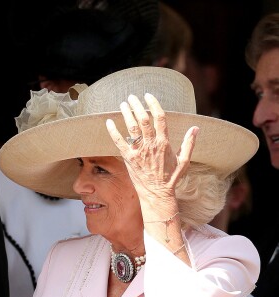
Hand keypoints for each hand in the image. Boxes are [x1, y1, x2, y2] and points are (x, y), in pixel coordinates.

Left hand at [105, 93, 197, 209]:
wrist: (157, 194)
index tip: (148, 95)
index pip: (159, 117)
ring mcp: (139, 152)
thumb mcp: (184, 161)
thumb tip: (195, 128)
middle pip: (143, 120)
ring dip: (126, 114)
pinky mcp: (129, 159)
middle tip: (132, 96)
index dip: (153, 104)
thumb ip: (189, 144)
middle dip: (137, 106)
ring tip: (123, 103)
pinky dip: (113, 131)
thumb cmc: (170, 179)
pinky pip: (119, 142)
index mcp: (164, 143)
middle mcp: (151, 145)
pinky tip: (108, 122)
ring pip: (131, 128)